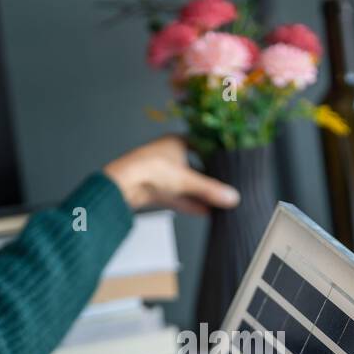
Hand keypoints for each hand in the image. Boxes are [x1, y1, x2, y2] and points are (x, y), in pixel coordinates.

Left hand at [103, 135, 240, 214]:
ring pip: (185, 184)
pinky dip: (190, 203)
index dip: (214, 154)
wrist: (122, 185)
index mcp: (176, 141)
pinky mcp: (155, 190)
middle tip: (225, 187)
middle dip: (208, 179)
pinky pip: (177, 196)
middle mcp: (168, 155)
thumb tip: (231, 197)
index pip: (201, 144)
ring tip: (219, 203)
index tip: (228, 164)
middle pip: (194, 168)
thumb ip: (211, 190)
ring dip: (200, 194)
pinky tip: (205, 212)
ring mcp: (160, 173)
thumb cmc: (150, 169)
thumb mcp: (188, 180)